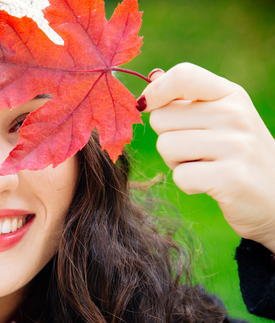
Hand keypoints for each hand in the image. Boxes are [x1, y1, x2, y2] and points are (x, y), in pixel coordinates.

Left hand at [140, 62, 274, 252]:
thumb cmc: (237, 155)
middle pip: (161, 118)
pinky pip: (179, 176)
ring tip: (206, 166)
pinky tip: (211, 183)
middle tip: (197, 151)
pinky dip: (188, 184)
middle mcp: (235, 114)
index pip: (183, 75)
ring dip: (176, 163)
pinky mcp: (231, 177)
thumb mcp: (221, 119)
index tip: (147, 105)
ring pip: (165, 146)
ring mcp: (235, 145)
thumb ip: (187, 98)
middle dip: (168, 137)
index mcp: (231, 95)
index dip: (156, 90)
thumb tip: (153, 76)